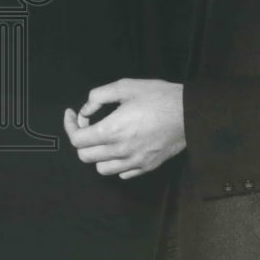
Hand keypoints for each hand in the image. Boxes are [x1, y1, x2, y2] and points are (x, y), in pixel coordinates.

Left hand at [63, 78, 185, 178]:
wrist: (190, 113)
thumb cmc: (158, 97)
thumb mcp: (125, 87)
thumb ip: (98, 97)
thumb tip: (85, 110)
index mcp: (112, 130)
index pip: (77, 140)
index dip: (70, 126)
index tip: (72, 114)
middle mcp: (121, 150)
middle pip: (85, 156)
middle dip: (80, 139)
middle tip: (88, 123)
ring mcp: (135, 162)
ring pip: (101, 168)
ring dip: (97, 154)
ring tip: (103, 137)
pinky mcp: (147, 167)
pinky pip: (122, 173)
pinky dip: (115, 163)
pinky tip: (120, 147)